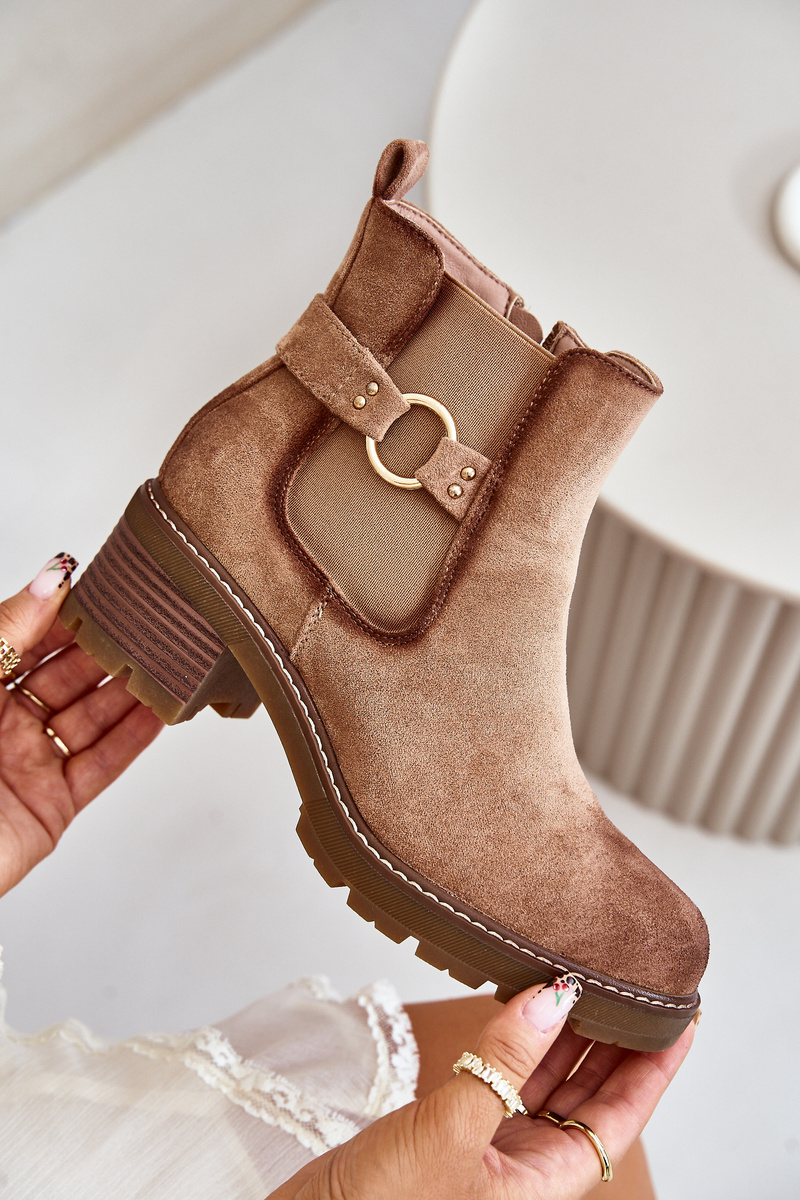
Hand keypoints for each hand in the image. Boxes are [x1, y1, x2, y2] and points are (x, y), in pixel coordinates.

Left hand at [0, 555, 162, 894]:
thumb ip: (7, 629)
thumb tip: (52, 579)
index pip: (29, 640)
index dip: (68, 614)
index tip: (109, 589)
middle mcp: (1, 723)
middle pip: (69, 677)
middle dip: (110, 651)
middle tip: (151, 623)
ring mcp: (28, 764)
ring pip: (91, 719)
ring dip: (130, 692)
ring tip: (168, 662)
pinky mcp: (50, 807)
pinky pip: (101, 766)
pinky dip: (133, 740)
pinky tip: (158, 713)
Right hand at [270, 975, 695, 1199]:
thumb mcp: (451, 1131)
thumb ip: (504, 1061)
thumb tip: (554, 995)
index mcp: (542, 1186)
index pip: (619, 1119)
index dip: (653, 1069)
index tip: (677, 1019)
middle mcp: (524, 1168)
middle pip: (590, 1097)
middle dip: (615, 1043)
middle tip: (635, 984)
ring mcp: (488, 1150)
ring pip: (545, 1083)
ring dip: (566, 1035)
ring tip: (587, 981)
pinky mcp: (451, 1131)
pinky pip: (501, 1076)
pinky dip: (515, 1039)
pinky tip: (524, 1003)